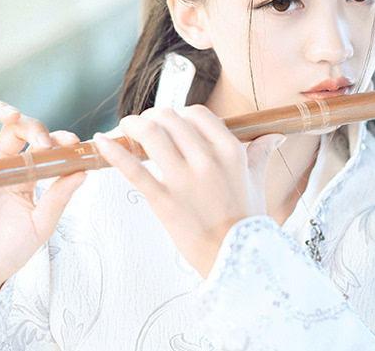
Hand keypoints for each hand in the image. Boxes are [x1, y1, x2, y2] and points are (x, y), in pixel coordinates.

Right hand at [0, 88, 86, 290]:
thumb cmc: (10, 250)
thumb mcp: (41, 224)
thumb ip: (59, 197)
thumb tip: (83, 169)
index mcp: (24, 174)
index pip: (42, 145)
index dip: (58, 139)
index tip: (73, 143)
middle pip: (15, 130)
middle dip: (32, 126)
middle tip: (43, 140)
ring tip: (12, 114)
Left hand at [92, 105, 284, 277]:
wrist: (236, 261)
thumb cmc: (247, 222)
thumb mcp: (257, 182)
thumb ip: (259, 153)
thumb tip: (273, 135)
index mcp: (230, 152)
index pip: (197, 113)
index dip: (180, 114)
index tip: (172, 122)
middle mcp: (206, 160)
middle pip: (170, 119)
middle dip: (153, 117)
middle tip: (145, 125)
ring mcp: (183, 180)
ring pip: (150, 134)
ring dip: (133, 125)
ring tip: (126, 128)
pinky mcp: (163, 200)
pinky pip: (133, 169)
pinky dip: (113, 152)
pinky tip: (100, 141)